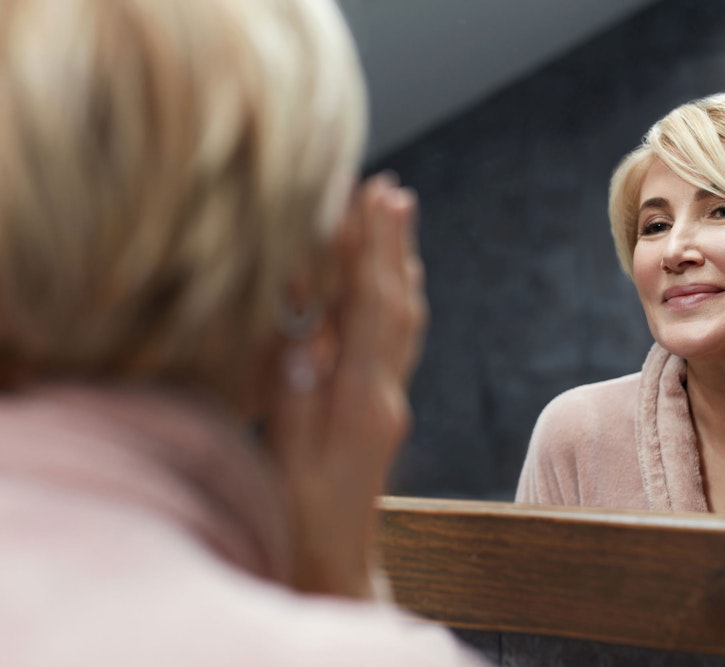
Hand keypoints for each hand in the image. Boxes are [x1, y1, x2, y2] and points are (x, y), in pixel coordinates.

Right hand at [268, 173, 426, 597]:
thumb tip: (301, 341)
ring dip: (399, 265)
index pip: (372, 311)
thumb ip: (296, 400)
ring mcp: (389, 399)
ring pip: (403, 320)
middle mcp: (386, 393)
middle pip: (397, 305)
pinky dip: (393, 299)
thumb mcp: (290, 461)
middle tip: (395, 192)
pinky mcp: (382, 406)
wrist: (336, 560)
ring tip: (398, 220)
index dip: (373, 252)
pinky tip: (389, 283)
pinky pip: (396, 341)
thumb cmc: (303, 518)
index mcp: (363, 401)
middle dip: (394, 245)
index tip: (378, 199)